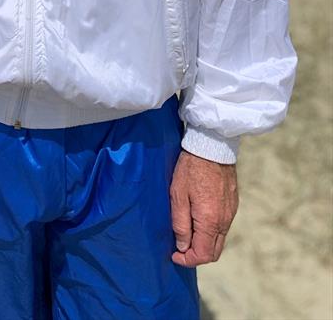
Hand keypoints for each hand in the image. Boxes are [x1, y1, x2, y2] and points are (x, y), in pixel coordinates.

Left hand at [170, 151, 237, 266]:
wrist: (212, 146)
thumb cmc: (191, 169)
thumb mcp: (178, 195)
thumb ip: (181, 224)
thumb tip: (183, 247)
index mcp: (210, 221)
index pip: (203, 254)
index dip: (188, 260)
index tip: (174, 255)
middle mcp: (225, 221)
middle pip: (214, 252)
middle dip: (197, 255)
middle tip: (180, 248)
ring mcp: (231, 213)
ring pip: (219, 240)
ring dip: (204, 243)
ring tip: (187, 234)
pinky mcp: (232, 204)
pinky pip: (223, 227)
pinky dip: (211, 232)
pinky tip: (198, 221)